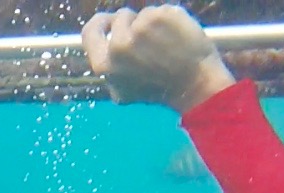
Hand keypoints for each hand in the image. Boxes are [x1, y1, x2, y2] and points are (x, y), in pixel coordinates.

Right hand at [81, 6, 236, 113]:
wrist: (193, 86)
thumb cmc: (159, 90)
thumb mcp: (123, 91)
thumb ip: (109, 69)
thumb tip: (104, 46)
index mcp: (104, 64)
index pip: (90, 31)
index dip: (100, 23)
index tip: (110, 21)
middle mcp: (120, 45)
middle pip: (120, 17)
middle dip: (133, 24)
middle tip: (150, 41)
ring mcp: (141, 28)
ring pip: (143, 14)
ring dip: (154, 25)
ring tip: (167, 46)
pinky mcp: (162, 16)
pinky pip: (162, 10)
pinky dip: (170, 20)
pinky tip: (178, 38)